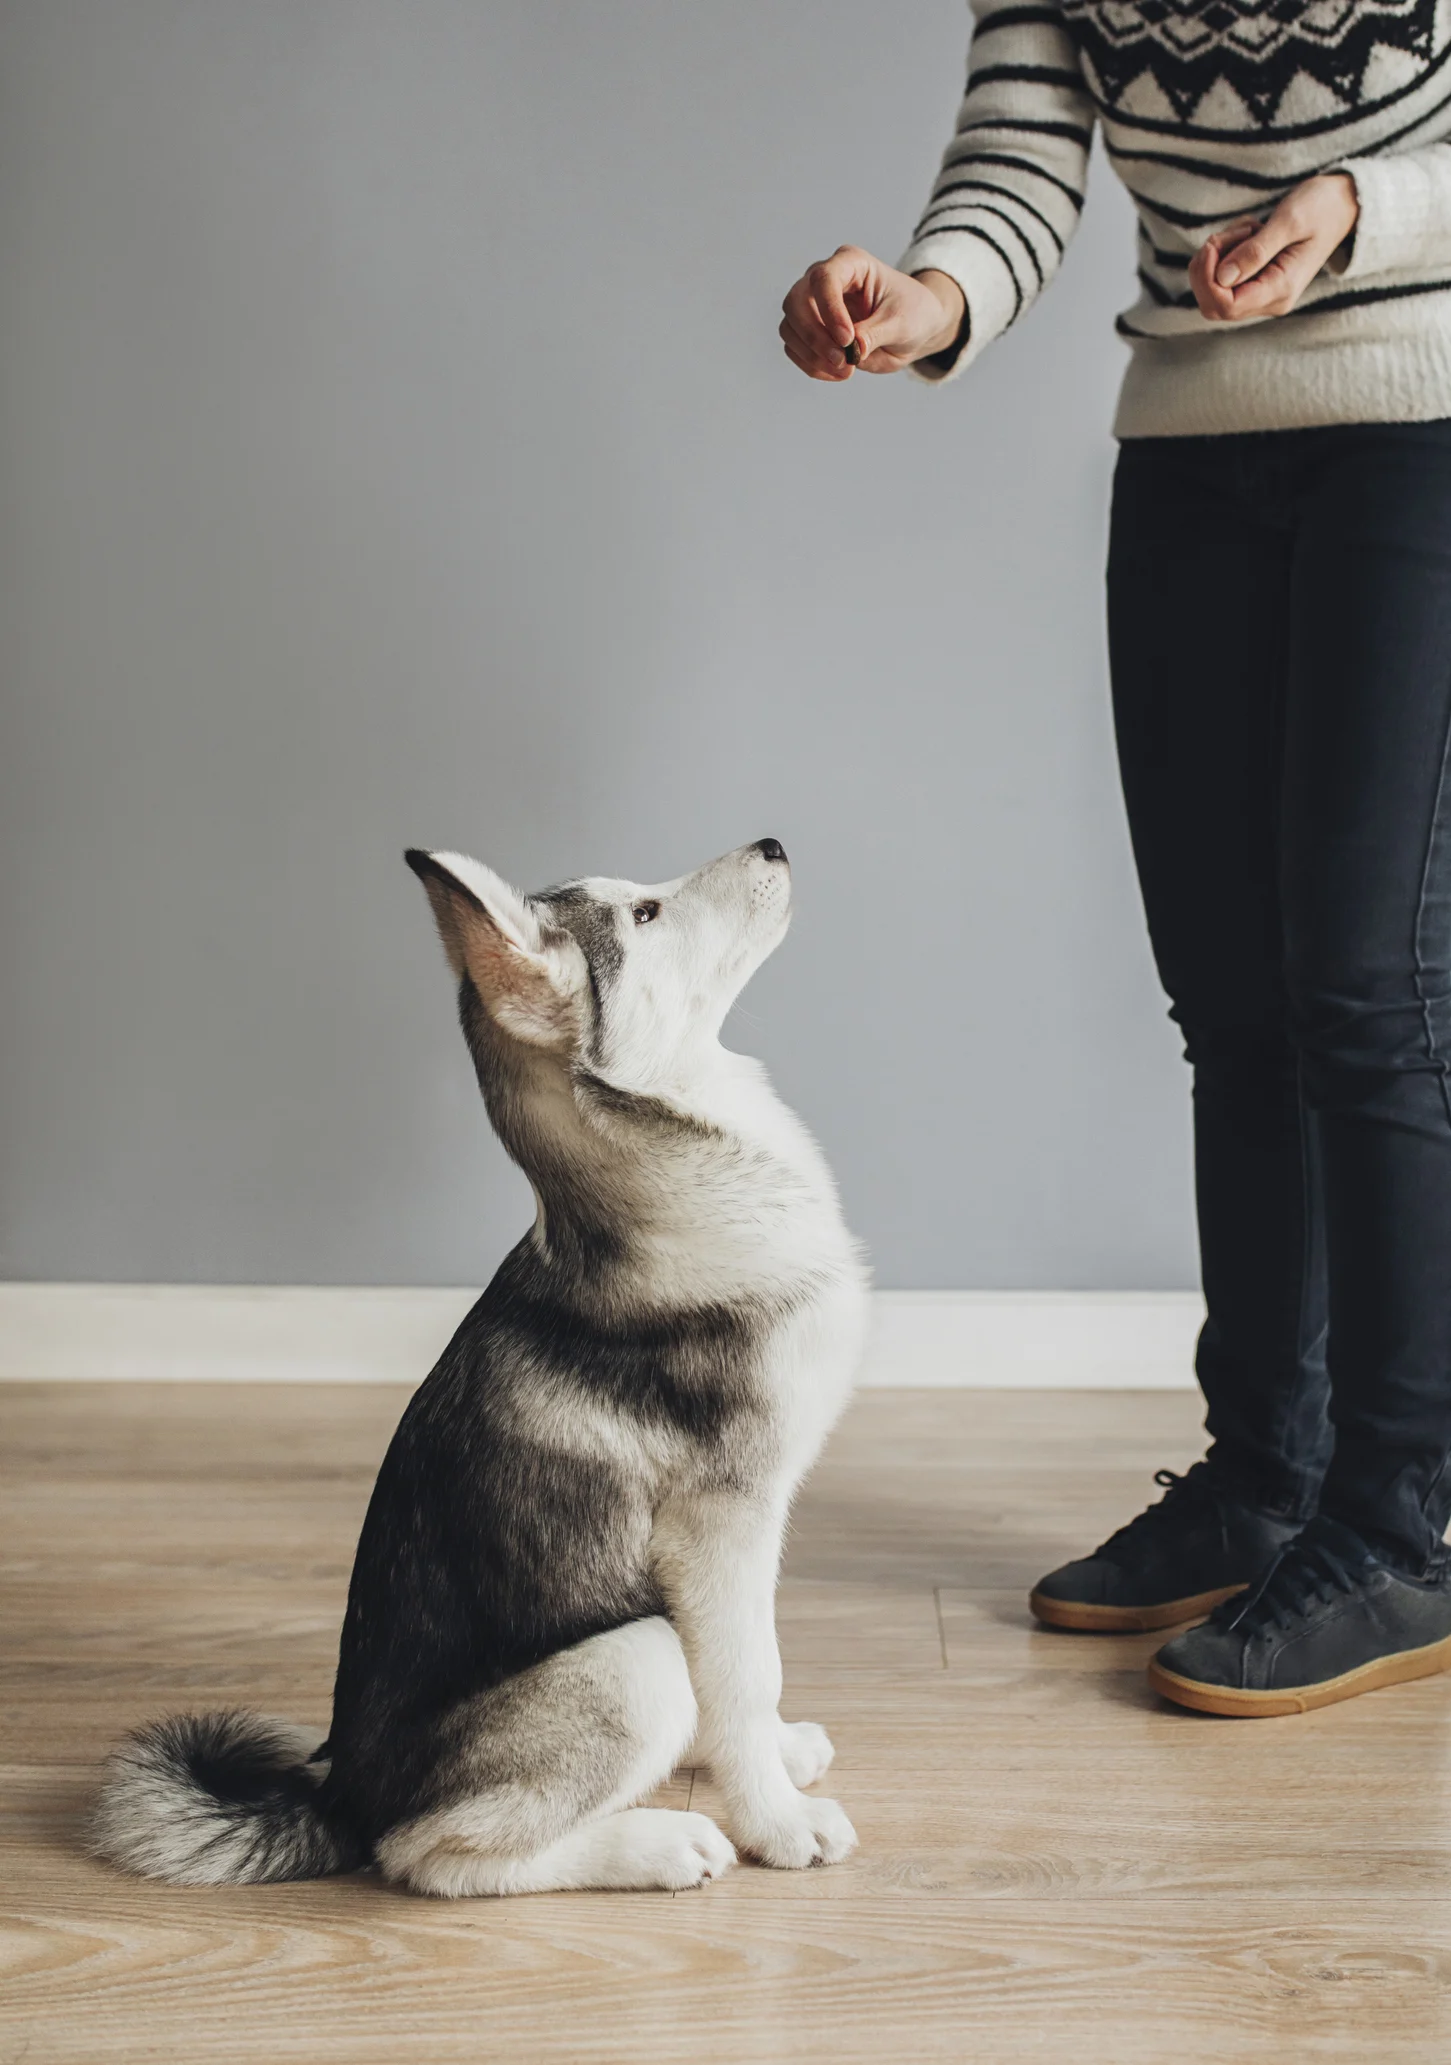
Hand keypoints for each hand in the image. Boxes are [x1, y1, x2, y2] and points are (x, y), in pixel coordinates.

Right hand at [780, 245, 964, 379]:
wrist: (913, 329)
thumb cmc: (911, 313)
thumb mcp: (902, 322)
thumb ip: (876, 332)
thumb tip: (852, 349)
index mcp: (850, 263)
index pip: (824, 278)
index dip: (830, 310)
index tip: (847, 339)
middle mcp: (824, 280)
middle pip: (796, 302)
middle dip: (815, 337)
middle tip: (843, 361)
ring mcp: (812, 305)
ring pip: (790, 328)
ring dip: (812, 355)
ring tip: (846, 370)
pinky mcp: (809, 331)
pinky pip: (795, 349)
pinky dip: (812, 366)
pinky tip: (838, 372)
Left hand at [1189, 174, 1358, 321]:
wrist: (1341, 205)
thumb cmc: (1321, 208)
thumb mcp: (1289, 222)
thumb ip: (1256, 251)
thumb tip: (1223, 278)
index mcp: (1281, 290)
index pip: (1225, 306)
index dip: (1207, 278)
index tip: (1212, 242)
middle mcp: (1271, 301)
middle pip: (1213, 304)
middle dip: (1208, 268)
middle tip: (1226, 233)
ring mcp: (1263, 295)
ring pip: (1215, 290)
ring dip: (1217, 256)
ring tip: (1248, 227)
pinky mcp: (1257, 283)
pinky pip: (1223, 278)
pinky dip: (1224, 253)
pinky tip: (1247, 233)